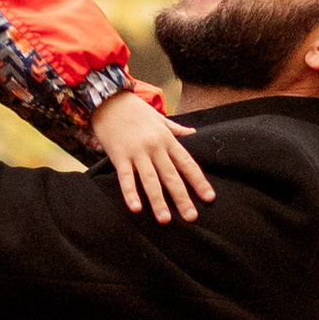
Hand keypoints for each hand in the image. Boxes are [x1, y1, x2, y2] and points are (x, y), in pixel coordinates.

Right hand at [90, 88, 213, 220]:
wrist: (109, 99)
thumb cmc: (135, 110)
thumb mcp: (159, 118)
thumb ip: (176, 129)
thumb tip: (193, 132)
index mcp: (167, 140)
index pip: (187, 164)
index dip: (199, 182)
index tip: (209, 198)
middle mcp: (155, 147)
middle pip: (171, 176)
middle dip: (182, 198)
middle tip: (191, 217)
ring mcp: (137, 152)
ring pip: (150, 180)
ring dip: (158, 201)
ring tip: (164, 220)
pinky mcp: (119, 156)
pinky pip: (126, 178)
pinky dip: (130, 193)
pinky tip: (136, 208)